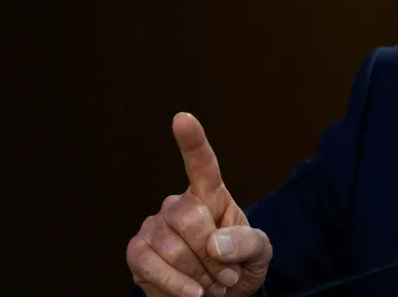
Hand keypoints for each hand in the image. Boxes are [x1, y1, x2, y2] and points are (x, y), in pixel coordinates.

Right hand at [127, 113, 272, 296]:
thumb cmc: (238, 266)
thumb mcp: (259, 253)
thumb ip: (247, 243)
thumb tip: (215, 244)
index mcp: (211, 195)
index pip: (202, 164)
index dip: (192, 141)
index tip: (183, 118)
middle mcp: (178, 204)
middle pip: (189, 217)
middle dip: (211, 255)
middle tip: (225, 276)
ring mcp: (154, 226)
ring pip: (171, 247)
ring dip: (198, 275)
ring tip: (211, 285)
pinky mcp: (137, 252)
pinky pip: (148, 265)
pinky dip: (174, 284)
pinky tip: (191, 293)